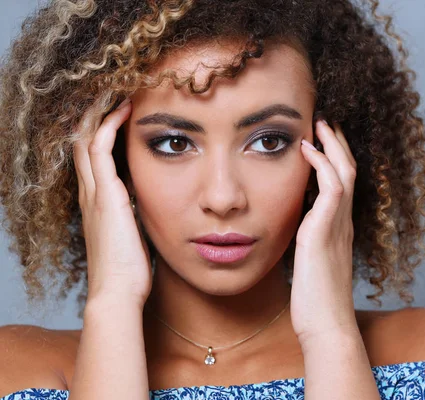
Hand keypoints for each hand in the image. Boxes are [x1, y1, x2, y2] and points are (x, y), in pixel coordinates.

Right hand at [74, 98, 151, 307]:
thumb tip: (155, 204)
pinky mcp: (105, 195)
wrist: (119, 292)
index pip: (93, 159)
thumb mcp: (134, 236)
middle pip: (83, 142)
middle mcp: (91, 194)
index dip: (102, 134)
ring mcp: (95, 193)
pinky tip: (124, 109)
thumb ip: (138, 216)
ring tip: (117, 91)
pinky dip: (110, 126)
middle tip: (113, 94)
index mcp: (98, 204)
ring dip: (100, 113)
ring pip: (86, 139)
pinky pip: (99, 149)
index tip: (122, 115)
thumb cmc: (130, 270)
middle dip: (96, 116)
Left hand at [291, 119, 358, 344]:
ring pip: (345, 172)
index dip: (334, 158)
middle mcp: (343, 222)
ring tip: (318, 123)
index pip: (342, 183)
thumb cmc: (316, 300)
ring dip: (332, 145)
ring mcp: (338, 225)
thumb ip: (308, 242)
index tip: (320, 139)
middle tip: (324, 120)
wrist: (326, 326)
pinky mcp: (326, 231)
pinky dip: (321, 164)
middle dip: (337, 143)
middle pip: (348, 170)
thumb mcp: (311, 263)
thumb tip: (295, 230)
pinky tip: (306, 149)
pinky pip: (331, 188)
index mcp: (338, 228)